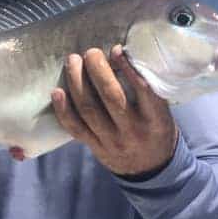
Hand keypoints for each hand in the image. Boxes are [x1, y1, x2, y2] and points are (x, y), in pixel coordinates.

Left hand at [51, 45, 178, 177]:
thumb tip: (118, 54)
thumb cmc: (155, 128)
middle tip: (91, 52)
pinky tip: (57, 91)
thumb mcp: (161, 110)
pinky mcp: (95, 147)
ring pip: (89, 110)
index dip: (128, 69)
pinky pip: (75, 128)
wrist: (150, 168)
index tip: (116, 50)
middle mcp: (133, 131)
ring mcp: (112, 141)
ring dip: (77, 82)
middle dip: (98, 71)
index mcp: (155, 118)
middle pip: (111, 97)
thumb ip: (145, 88)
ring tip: (72, 61)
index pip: (144, 91)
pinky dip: (63, 110)